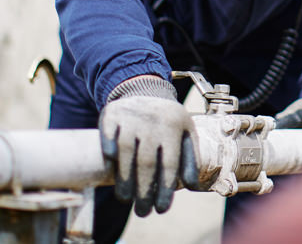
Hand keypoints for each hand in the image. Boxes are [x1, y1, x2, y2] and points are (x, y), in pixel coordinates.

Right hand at [99, 77, 198, 215]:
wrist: (145, 89)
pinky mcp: (112, 114)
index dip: (165, 190)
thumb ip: (191, 158)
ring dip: (125, 180)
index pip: (170, 164)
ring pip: (126, 154)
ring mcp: (131, 118)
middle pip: (146, 164)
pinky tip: (111, 167)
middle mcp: (152, 122)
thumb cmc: (167, 119)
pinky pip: (108, 135)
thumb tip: (193, 186)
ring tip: (126, 199)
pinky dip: (109, 150)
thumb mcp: (186, 132)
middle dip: (144, 192)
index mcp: (173, 127)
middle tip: (143, 212)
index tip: (162, 209)